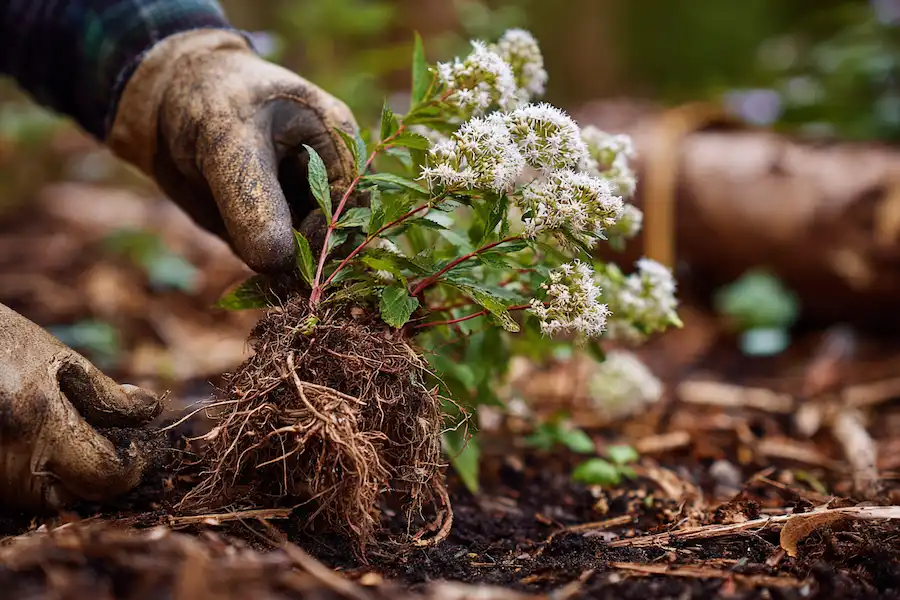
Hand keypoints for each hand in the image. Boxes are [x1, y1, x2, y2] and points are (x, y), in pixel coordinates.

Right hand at [0, 304, 161, 508]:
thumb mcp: (57, 360)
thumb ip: (105, 393)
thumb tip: (147, 412)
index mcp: (39, 425)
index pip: (108, 476)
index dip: (134, 464)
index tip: (143, 447)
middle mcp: (10, 463)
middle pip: (78, 496)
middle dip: (101, 474)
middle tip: (112, 442)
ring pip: (48, 499)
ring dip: (70, 476)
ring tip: (71, 434)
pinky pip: (19, 492)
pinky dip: (39, 474)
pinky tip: (41, 441)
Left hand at [109, 29, 359, 272]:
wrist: (166, 102)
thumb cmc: (208, 100)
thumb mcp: (228, 141)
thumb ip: (253, 199)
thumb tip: (278, 262)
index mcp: (338, 143)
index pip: (353, 202)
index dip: (330, 234)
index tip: (294, 256)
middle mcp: (329, 179)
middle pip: (339, 235)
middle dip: (313, 262)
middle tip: (281, 282)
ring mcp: (302, 206)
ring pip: (310, 256)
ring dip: (290, 274)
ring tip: (266, 283)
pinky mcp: (274, 229)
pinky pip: (279, 265)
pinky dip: (268, 277)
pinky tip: (253, 283)